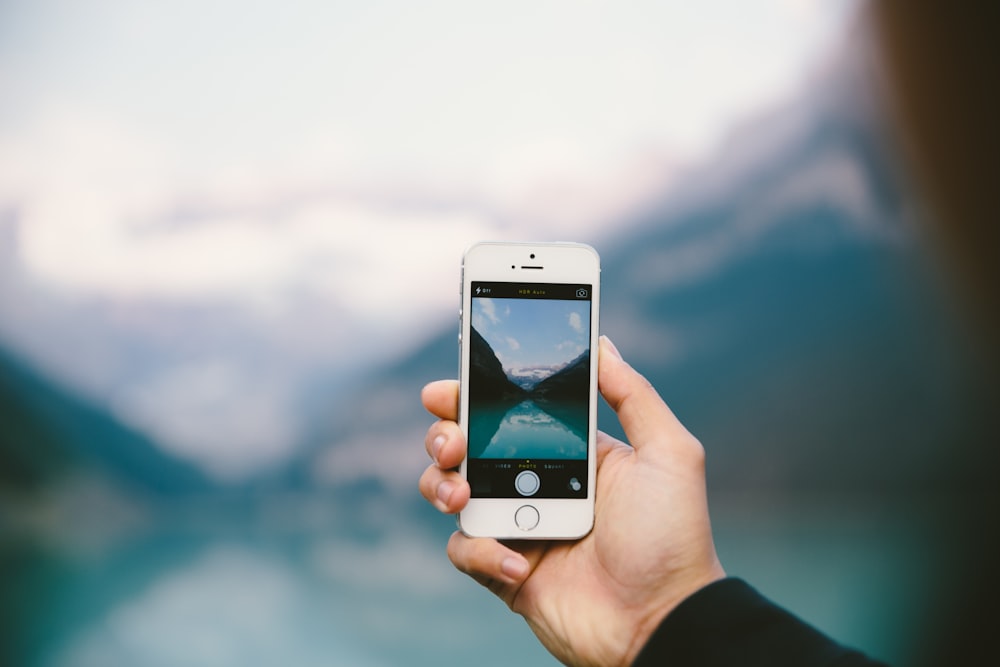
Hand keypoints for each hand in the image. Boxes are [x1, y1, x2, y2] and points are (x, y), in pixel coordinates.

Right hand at [419, 336, 725, 666]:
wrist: (663, 621)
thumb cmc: (672, 537)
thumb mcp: (668, 453)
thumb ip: (633, 394)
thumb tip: (601, 343)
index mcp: (568, 452)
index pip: (508, 411)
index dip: (472, 395)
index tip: (448, 386)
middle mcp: (536, 484)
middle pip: (467, 445)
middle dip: (444, 435)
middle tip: (452, 441)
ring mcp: (517, 527)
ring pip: (450, 492)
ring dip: (441, 485)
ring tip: (462, 495)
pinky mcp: (504, 572)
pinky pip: (466, 551)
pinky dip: (481, 552)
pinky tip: (518, 562)